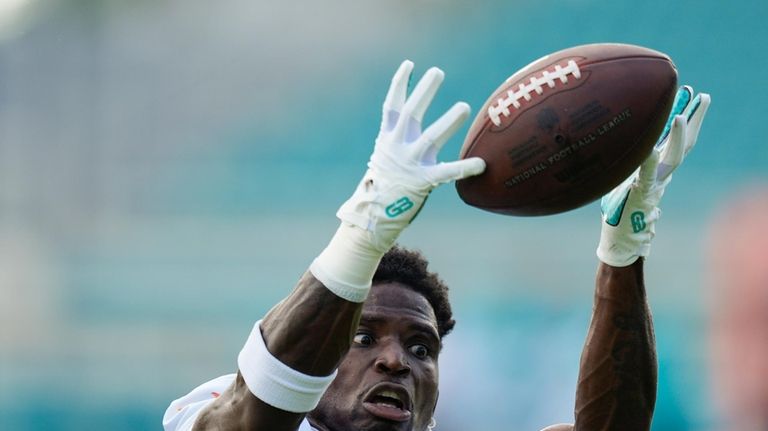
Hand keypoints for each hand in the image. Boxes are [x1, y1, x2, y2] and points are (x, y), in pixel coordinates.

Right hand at [337, 60, 485, 251]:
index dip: (400, 84)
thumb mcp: (385, 159)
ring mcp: (409, 163)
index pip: (392, 106)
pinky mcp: (421, 181)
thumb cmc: (382, 187)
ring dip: (448, 121)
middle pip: (411, 112)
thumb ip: (400, 143)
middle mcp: (397, 147)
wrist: (371, 218)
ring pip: (431, 137)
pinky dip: (464, 168)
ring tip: (464, 106)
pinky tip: (481, 163)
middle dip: (424, 91)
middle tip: (437, 72)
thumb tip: (412, 129)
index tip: (409, 64)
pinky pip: (447, 172)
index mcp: (388, 139)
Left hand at [596, 86, 710, 266]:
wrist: (620, 242)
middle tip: (703, 96)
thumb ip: (627, 165)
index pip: (676, 143)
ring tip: (682, 115)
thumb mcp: (621, 182)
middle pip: (685, 144)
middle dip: (695, 120)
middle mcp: (660, 176)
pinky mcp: (641, 194)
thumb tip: (620, 143)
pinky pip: (646, 173)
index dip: (684, 122)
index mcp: (657, 171)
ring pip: (674, 158)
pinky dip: (648, 159)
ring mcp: (654, 184)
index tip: (689, 100)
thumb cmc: (617, 213)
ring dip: (679, 137)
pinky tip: (649, 146)